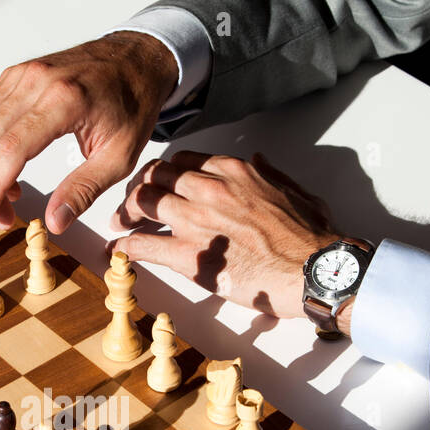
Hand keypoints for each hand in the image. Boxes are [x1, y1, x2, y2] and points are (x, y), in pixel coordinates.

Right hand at [0, 32, 176, 234]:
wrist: (136, 59)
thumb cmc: (133, 104)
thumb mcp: (120, 157)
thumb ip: (84, 190)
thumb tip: (54, 223)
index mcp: (64, 100)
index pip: (10, 150)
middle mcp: (35, 81)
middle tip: (2, 216)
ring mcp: (21, 74)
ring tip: (6, 195)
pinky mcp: (15, 75)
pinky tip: (4, 169)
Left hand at [110, 151, 351, 330]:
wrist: (313, 269)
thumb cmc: (308, 236)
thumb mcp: (293, 189)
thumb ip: (270, 172)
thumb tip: (258, 160)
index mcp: (232, 171)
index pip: (181, 161)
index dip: (163, 173)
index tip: (159, 184)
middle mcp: (209, 188)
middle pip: (155, 176)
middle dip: (139, 188)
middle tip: (131, 204)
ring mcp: (196, 220)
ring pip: (142, 203)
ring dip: (125, 214)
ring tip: (119, 224)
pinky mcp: (190, 255)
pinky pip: (144, 245)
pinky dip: (124, 247)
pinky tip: (117, 251)